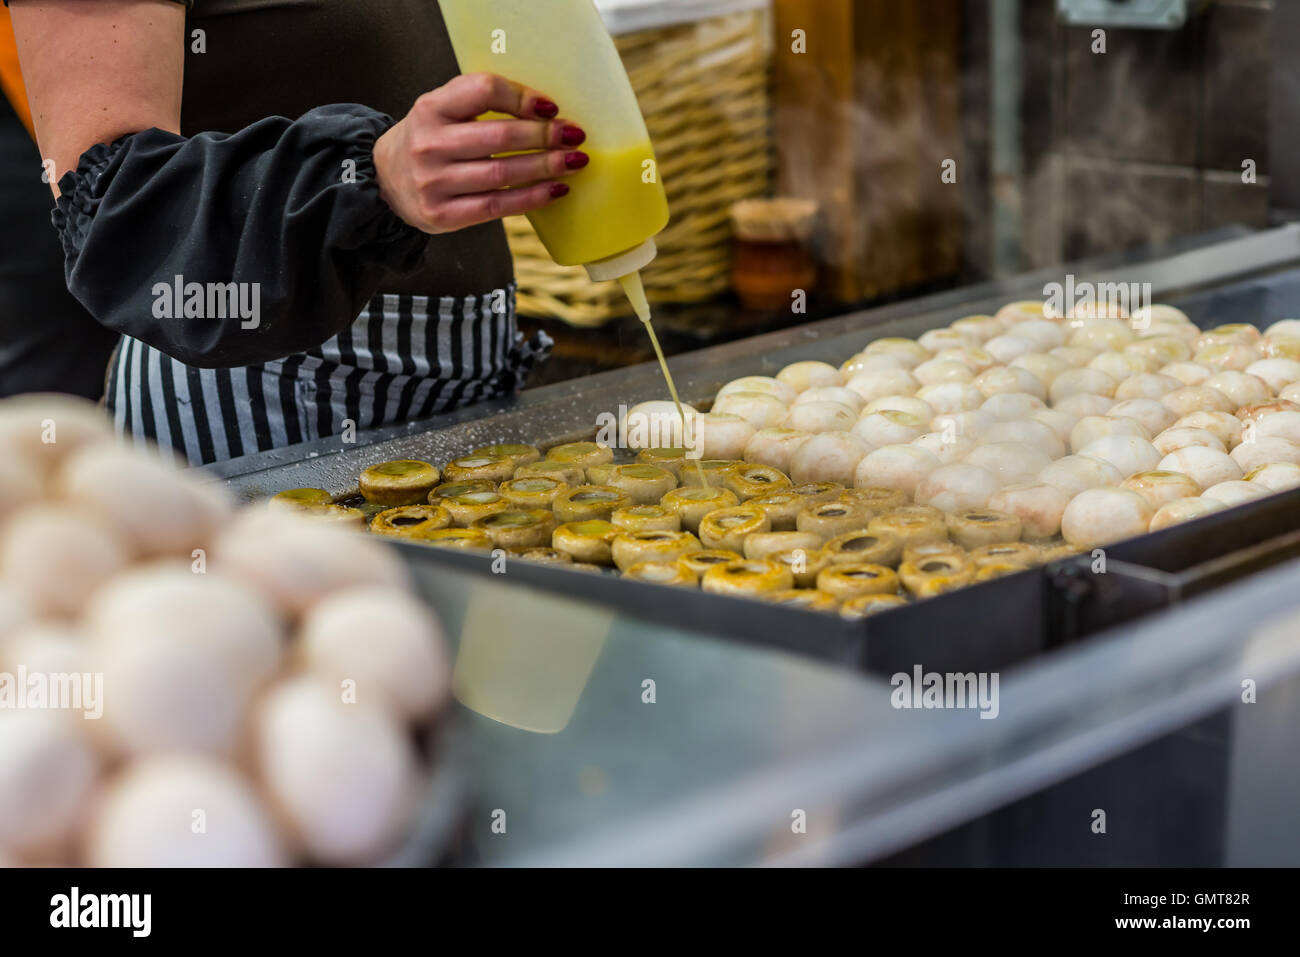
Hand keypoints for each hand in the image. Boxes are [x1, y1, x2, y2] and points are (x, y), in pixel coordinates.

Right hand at [373, 72, 586, 233]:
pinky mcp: (442, 214)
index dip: (522, 97)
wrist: (383, 181)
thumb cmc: (428, 140)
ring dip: (545, 168)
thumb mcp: (440, 109)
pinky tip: (554, 191)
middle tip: (574, 137)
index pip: (483, 91)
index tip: (551, 108)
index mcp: (431, 108)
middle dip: (544, 136)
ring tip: (573, 163)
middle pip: (500, 137)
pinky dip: (530, 198)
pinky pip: (496, 206)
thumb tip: (543, 110)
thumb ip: (478, 102)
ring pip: (502, 174)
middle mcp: (430, 144)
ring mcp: (434, 182)